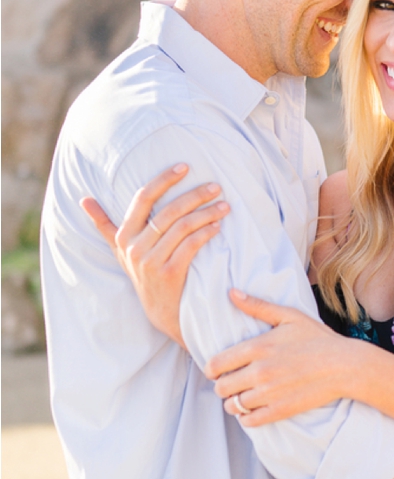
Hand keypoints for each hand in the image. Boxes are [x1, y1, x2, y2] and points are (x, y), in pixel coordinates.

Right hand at [80, 164, 228, 345]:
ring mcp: (151, 262)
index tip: (184, 166)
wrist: (160, 312)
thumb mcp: (119, 250)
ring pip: (182, 227)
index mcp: (124, 236)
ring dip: (206, 214)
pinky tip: (218, 226)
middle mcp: (135, 247)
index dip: (164, 180)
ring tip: (224, 205)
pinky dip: (206, 233)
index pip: (143, 198)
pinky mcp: (169, 274)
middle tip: (216, 186)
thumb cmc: (142, 274)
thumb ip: (104, 225)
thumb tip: (83, 200)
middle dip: (195, 195)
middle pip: (168, 211)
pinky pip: (190, 246)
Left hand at [207, 290, 357, 422]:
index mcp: (257, 348)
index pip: (215, 365)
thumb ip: (257, 305)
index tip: (218, 369)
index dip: (212, 368)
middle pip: (221, 388)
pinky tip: (254, 409)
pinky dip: (247, 417)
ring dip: (234, 402)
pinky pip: (250, 421)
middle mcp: (259, 372)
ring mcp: (269, 394)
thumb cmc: (318, 338)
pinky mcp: (280, 411)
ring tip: (243, 396)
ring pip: (233, 406)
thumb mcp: (289, 316)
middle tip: (232, 382)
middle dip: (223, 386)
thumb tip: (231, 292)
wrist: (345, 366)